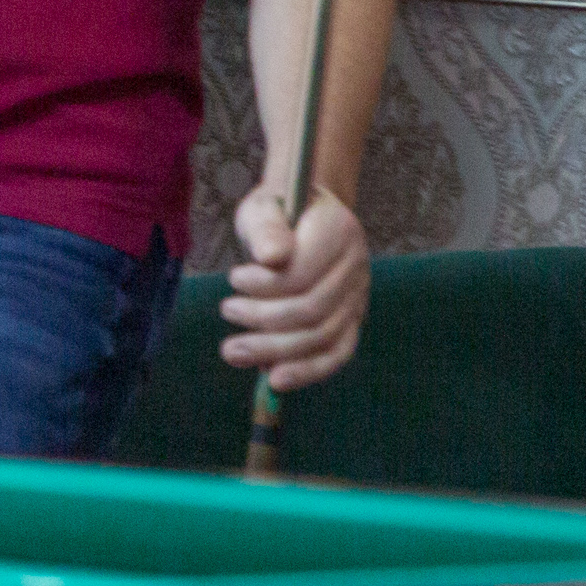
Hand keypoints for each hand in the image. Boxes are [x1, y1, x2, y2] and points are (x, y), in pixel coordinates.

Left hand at [219, 179, 367, 391]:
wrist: (307, 215)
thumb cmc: (279, 210)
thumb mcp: (265, 206)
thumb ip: (267, 229)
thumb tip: (270, 258)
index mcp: (338, 231)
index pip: (302, 274)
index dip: (264, 285)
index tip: (234, 278)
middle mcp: (356, 266)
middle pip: (311, 310)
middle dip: (263, 320)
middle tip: (227, 312)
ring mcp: (357, 295)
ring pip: (322, 337)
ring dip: (275, 350)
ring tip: (233, 351)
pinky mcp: (353, 319)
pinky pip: (337, 353)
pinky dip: (307, 371)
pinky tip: (275, 379)